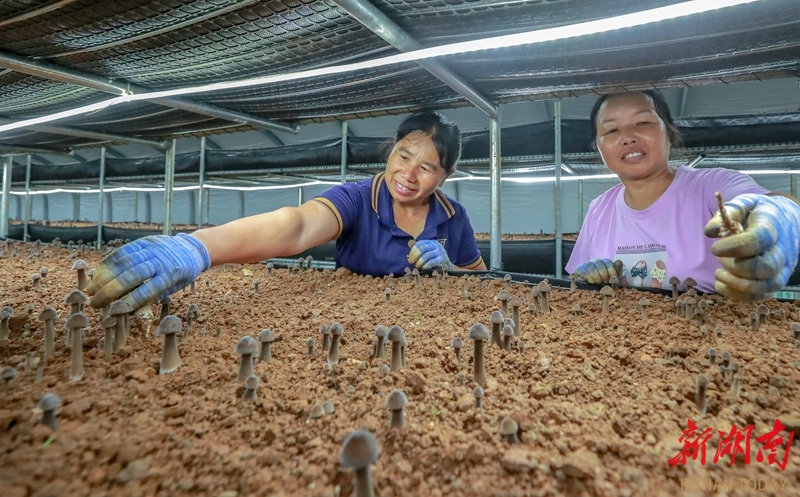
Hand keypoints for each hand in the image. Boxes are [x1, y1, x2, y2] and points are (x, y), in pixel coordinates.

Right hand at [85, 233, 210, 308]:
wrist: (191, 249)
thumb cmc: (181, 274)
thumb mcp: (174, 287)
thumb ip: (154, 295)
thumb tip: (128, 310)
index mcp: (171, 275)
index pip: (148, 289)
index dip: (130, 300)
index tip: (114, 311)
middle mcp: (160, 260)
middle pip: (132, 275)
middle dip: (110, 290)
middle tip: (94, 303)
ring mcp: (150, 248)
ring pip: (123, 262)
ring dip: (103, 277)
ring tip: (90, 290)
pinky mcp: (143, 241)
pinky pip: (122, 252)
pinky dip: (107, 264)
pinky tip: (97, 274)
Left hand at [408, 239, 452, 270]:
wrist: (446, 266)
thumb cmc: (434, 259)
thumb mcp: (426, 252)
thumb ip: (418, 248)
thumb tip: (409, 243)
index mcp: (431, 242)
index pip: (420, 243)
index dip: (413, 250)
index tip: (409, 257)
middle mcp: (436, 246)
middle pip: (423, 248)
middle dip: (415, 255)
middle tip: (411, 261)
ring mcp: (440, 252)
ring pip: (427, 255)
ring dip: (420, 261)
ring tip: (417, 266)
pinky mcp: (442, 259)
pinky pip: (432, 262)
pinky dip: (426, 265)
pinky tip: (423, 267)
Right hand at [573, 258, 622, 283]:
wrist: (588, 289)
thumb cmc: (603, 284)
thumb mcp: (612, 279)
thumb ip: (617, 271)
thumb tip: (618, 262)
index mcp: (605, 262)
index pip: (609, 262)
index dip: (611, 271)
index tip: (612, 279)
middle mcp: (596, 261)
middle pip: (600, 264)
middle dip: (604, 275)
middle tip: (604, 282)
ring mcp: (587, 264)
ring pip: (591, 267)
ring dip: (596, 277)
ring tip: (597, 282)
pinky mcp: (579, 269)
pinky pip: (584, 272)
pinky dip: (589, 278)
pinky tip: (591, 282)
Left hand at [705, 193, 799, 300]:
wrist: (783, 221)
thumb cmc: (757, 213)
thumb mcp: (744, 203)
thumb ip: (728, 213)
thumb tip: (710, 231)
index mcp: (773, 226)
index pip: (759, 240)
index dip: (735, 247)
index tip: (714, 249)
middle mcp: (783, 249)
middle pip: (766, 268)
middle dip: (736, 267)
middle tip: (720, 259)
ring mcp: (783, 268)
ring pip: (767, 286)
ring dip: (736, 284)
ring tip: (718, 273)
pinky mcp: (777, 281)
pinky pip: (761, 296)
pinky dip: (738, 295)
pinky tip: (721, 284)